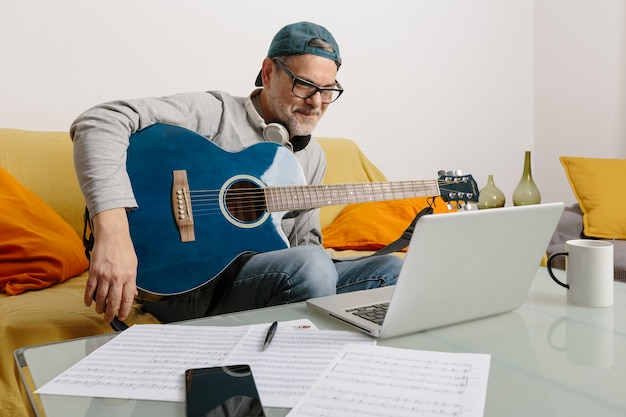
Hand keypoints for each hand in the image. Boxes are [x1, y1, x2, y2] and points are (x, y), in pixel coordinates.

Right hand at [84, 208, 137, 322]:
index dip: (124, 310)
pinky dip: (89, 298)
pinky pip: (90, 289)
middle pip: (114, 301)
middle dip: (111, 313)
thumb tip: (133, 294)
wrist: (112, 235)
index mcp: (129, 276)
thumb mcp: (133, 265)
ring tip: (100, 311)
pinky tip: (89, 303)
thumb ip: (132, 281)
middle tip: (109, 319)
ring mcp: (104, 275)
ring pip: (101, 297)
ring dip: (100, 307)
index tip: (122, 316)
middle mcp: (117, 277)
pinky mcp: (94, 272)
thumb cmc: (124, 249)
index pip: (127, 299)